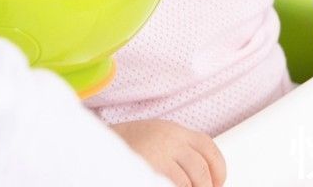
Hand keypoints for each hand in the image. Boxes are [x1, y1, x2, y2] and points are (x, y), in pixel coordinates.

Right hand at [111, 119, 225, 186]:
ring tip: (172, 186)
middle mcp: (170, 139)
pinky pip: (172, 186)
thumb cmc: (124, 147)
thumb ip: (178, 150)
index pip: (208, 147)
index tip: (217, 183)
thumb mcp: (155, 138)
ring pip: (189, 182)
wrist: (94, 146)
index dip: (218, 168)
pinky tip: (162, 185)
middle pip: (202, 168)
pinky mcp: (150, 169)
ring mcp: (160, 155)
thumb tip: (201, 176)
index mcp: (173, 130)